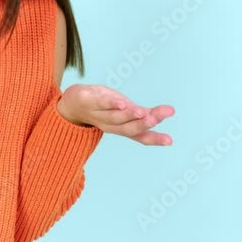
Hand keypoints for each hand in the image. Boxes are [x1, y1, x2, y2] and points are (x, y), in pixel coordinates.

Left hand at [58, 84, 174, 145]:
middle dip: (144, 124)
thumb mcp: (124, 108)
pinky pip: (100, 104)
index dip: (154, 139)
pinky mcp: (88, 101)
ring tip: (141, 112)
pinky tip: (121, 102)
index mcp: (121, 128)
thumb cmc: (102, 106)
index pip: (139, 136)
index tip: (170, 140)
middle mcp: (110, 125)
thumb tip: (162, 115)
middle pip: (129, 128)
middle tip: (156, 118)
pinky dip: (111, 104)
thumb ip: (140, 113)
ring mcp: (98, 115)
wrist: (71, 103)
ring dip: (128, 115)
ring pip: (115, 118)